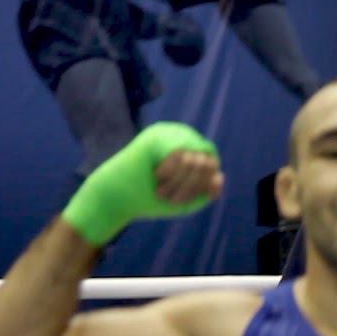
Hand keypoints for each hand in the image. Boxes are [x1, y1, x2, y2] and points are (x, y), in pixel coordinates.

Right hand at [62, 122, 222, 246]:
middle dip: (190, 186)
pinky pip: (179, 153)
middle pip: (206, 162)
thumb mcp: (185, 201)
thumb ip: (205, 192)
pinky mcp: (155, 135)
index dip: (202, 185)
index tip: (181, 201)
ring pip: (194, 159)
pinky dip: (170, 172)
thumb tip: (219, 176)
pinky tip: (156, 176)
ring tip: (161, 191)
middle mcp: (180, 137)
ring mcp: (167, 133)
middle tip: (166, 197)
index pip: (212, 164)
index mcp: (189, 150)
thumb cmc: (149, 200)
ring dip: (179, 183)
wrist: (117, 198)